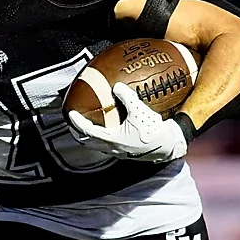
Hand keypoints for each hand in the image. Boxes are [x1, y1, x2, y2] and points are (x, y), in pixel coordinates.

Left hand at [66, 83, 188, 162]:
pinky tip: (111, 130)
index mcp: (112, 140)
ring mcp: (120, 152)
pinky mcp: (128, 152)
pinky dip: (104, 138)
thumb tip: (117, 86)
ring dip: (92, 137)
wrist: (169, 146)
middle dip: (80, 133)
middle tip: (76, 124)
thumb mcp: (139, 110)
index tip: (71, 114)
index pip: (88, 131)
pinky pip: (110, 145)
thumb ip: (127, 97)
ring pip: (99, 145)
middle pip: (89, 142)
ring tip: (90, 127)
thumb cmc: (153, 132)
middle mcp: (113, 148)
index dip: (78, 122)